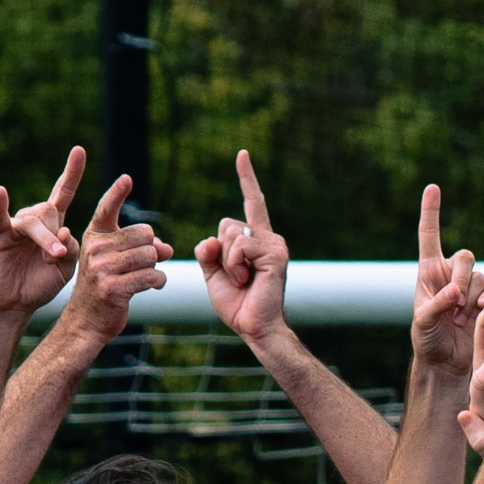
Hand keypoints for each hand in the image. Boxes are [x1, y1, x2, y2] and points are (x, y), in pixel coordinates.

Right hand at [0, 149, 86, 320]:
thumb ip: (71, 249)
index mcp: (52, 224)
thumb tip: (65, 230)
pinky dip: (0, 203)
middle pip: (50, 210)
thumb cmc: (40, 284)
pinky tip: (1, 192)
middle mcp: (34, 219)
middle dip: (57, 234)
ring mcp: (16, 225)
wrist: (16, 303)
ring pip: (34, 220)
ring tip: (50, 257)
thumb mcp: (65, 269)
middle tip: (57, 256)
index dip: (72, 173)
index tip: (79, 151)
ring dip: (45, 238)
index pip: (63, 193)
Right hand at [62, 174, 172, 345]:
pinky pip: (152, 276)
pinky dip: (159, 281)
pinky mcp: (113, 287)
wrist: (87, 320)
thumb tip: (166, 246)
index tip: (127, 178)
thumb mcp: (119, 261)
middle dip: (152, 249)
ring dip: (156, 267)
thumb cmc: (107, 286)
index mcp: (95, 235)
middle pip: (144, 234)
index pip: (108, 208)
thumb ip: (142, 248)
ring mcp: (103, 268)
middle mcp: (96, 248)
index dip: (118, 193)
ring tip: (148, 276)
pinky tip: (153, 285)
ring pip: (150, 255)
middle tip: (145, 263)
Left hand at [195, 150, 288, 344]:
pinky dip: (234, 264)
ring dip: (227, 261)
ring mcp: (275, 245)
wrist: (254, 328)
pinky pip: (239, 245)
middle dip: (220, 251)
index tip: (242, 155)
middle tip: (236, 277)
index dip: (247, 178)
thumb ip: (208, 251)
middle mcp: (269, 238)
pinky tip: (245, 280)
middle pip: (226, 224)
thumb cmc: (237, 305)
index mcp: (256, 241)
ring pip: (231, 233)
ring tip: (242, 281)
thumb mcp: (213, 274)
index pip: (252, 203)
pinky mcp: (275, 254)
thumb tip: (211, 239)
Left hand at [412, 183, 483, 375]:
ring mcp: (474, 290)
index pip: (430, 235)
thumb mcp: (422, 323)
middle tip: (457, 302)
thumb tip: (454, 291)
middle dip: (463, 277)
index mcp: (430, 272)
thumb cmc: (427, 341)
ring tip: (469, 316)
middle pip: (466, 258)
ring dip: (480, 295)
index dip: (432, 212)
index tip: (433, 187)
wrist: (448, 364)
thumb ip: (435, 304)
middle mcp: (453, 275)